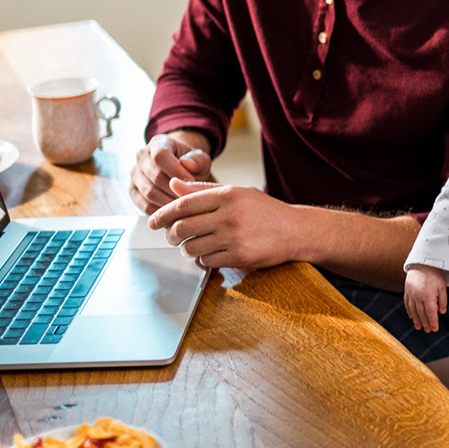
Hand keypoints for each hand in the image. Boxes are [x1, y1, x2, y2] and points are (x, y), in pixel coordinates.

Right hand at [129, 131, 212, 214]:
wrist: (179, 169)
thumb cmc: (191, 164)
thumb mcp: (200, 159)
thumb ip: (198, 160)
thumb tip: (187, 165)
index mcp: (158, 143)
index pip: (160, 155)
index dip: (176, 170)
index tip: (191, 182)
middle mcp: (142, 156)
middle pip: (155, 176)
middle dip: (174, 190)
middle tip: (189, 199)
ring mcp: (135, 174)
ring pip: (149, 192)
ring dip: (167, 203)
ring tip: (183, 208)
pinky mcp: (133, 191)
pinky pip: (144, 205)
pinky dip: (159, 211)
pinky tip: (173, 214)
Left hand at [148, 180, 294, 269]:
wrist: (295, 230)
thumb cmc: (264, 210)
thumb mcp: (236, 192)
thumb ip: (203, 190)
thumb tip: (174, 185)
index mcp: (227, 195)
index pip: (184, 204)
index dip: (163, 214)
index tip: (153, 221)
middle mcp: (229, 215)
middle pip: (182, 228)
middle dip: (171, 235)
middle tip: (172, 236)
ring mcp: (234, 238)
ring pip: (192, 248)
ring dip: (187, 249)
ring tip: (193, 245)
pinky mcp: (239, 257)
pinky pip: (207, 262)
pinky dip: (204, 260)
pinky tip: (211, 253)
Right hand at [404, 264, 446, 331]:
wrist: (422, 262)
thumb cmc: (434, 275)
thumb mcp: (442, 287)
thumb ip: (442, 300)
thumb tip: (441, 312)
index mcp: (428, 296)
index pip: (430, 313)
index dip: (433, 322)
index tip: (435, 329)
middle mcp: (418, 297)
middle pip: (421, 313)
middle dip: (425, 323)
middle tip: (427, 330)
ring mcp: (411, 294)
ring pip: (413, 310)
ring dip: (416, 319)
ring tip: (418, 327)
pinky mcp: (407, 290)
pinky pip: (407, 303)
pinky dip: (409, 311)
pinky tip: (411, 316)